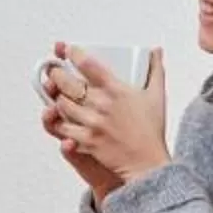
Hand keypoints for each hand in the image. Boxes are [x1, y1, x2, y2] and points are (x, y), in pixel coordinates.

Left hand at [44, 43, 168, 191]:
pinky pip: (63, 127)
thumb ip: (155, 70)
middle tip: (55, 71)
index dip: (73, 53)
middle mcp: (101, 104)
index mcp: (116, 90)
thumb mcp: (157, 96)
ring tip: (56, 93)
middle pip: (68, 82)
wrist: (147, 163)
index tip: (68, 49)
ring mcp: (92, 123)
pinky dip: (58, 121)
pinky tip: (59, 117)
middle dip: (57, 73)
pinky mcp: (86, 140)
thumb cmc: (152, 131)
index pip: (88, 64)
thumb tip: (156, 51)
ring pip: (62, 104)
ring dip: (56, 97)